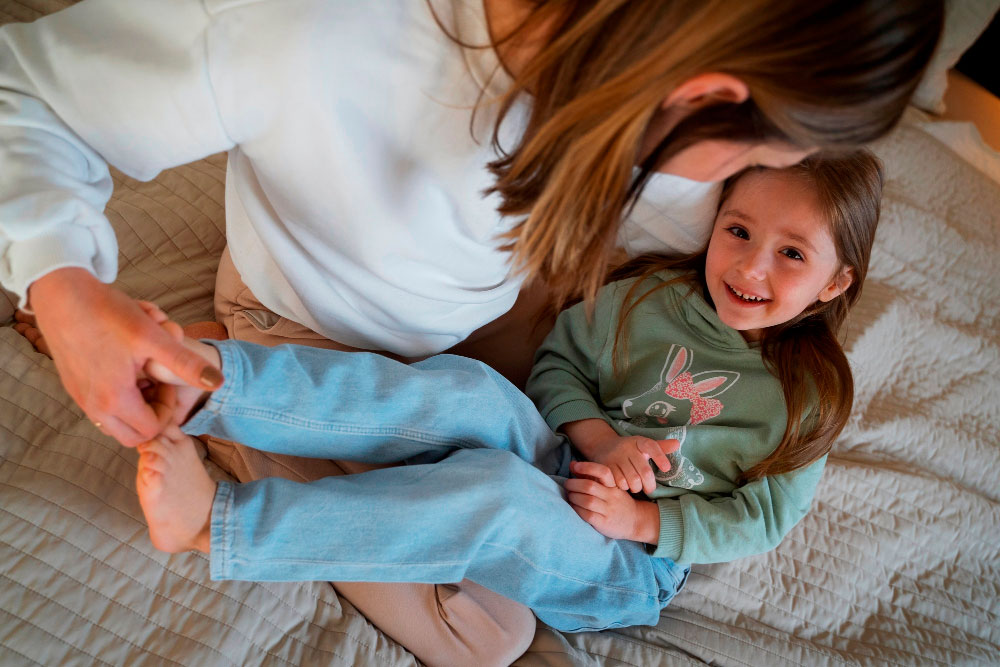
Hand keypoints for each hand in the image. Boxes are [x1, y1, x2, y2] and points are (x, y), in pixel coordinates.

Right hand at [27, 268, 223, 445]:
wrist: (61, 295)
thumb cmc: (107, 314)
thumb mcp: (154, 337)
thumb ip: (185, 364)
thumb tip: (217, 382)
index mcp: (114, 399)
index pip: (152, 429)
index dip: (167, 408)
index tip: (167, 381)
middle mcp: (93, 406)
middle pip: (133, 434)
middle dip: (151, 413)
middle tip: (157, 383)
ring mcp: (80, 398)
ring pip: (115, 421)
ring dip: (134, 404)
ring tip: (142, 371)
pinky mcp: (73, 386)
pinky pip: (100, 406)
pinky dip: (118, 394)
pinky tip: (125, 363)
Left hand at [565, 461, 658, 542]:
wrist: (635, 521)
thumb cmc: (617, 501)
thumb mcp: (609, 487)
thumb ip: (590, 475)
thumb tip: (571, 464)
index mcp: (614, 485)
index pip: (603, 472)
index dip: (587, 467)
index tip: (575, 467)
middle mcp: (612, 496)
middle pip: (590, 486)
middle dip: (573, 484)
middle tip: (567, 485)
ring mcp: (609, 510)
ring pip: (587, 501)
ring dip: (573, 497)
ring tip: (570, 496)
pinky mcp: (604, 523)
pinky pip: (587, 515)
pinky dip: (577, 510)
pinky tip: (574, 507)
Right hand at [592, 435, 679, 494]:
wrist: (603, 446)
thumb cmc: (630, 450)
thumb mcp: (644, 446)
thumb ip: (661, 447)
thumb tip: (677, 444)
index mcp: (639, 441)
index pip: (651, 446)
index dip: (660, 457)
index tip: (667, 468)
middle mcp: (627, 447)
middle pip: (644, 471)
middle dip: (649, 485)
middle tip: (649, 489)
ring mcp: (615, 457)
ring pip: (632, 481)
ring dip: (636, 488)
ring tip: (636, 487)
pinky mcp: (606, 467)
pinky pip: (620, 484)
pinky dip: (624, 488)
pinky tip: (625, 486)